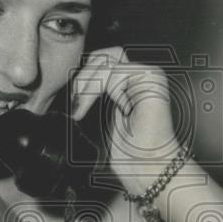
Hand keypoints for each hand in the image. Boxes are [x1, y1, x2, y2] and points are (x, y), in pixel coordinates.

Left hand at [70, 46, 182, 195]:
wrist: (148, 168)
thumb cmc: (130, 153)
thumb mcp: (101, 120)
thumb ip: (93, 97)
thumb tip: (71, 88)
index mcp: (131, 83)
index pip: (103, 61)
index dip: (83, 75)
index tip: (73, 100)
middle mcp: (142, 76)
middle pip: (105, 54)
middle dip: (83, 74)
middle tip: (75, 100)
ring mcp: (149, 75)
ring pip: (107, 61)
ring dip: (88, 84)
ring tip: (80, 107)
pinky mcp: (151, 79)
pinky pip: (116, 72)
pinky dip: (99, 90)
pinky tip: (99, 109)